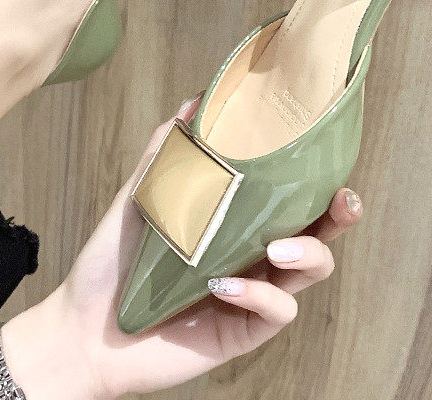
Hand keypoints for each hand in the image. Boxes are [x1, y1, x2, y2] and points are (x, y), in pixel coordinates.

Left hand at [37, 96, 363, 398]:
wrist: (87, 325)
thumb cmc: (114, 261)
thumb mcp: (142, 197)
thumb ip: (168, 152)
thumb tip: (194, 102)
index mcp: (238, 220)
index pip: (290, 195)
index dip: (319, 177)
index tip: (326, 154)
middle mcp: (253, 253)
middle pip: (318, 232)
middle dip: (342, 215)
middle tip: (344, 201)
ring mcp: (252, 292)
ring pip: (311, 271)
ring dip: (307, 254)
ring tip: (278, 248)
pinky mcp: (243, 329)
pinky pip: (276, 311)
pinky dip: (259, 295)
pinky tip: (226, 284)